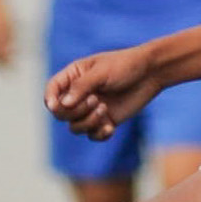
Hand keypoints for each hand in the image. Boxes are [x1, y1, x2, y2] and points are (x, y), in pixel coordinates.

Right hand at [45, 45, 159, 140]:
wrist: (151, 73)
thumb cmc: (125, 66)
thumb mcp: (102, 72)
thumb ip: (81, 87)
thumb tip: (63, 105)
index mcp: (73, 77)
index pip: (52, 91)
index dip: (50, 100)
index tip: (56, 106)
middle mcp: (79, 95)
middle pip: (61, 113)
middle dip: (76, 111)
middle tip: (96, 100)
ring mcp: (91, 109)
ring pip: (75, 127)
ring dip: (88, 123)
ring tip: (105, 110)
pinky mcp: (105, 120)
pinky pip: (92, 135)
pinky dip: (99, 134)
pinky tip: (110, 128)